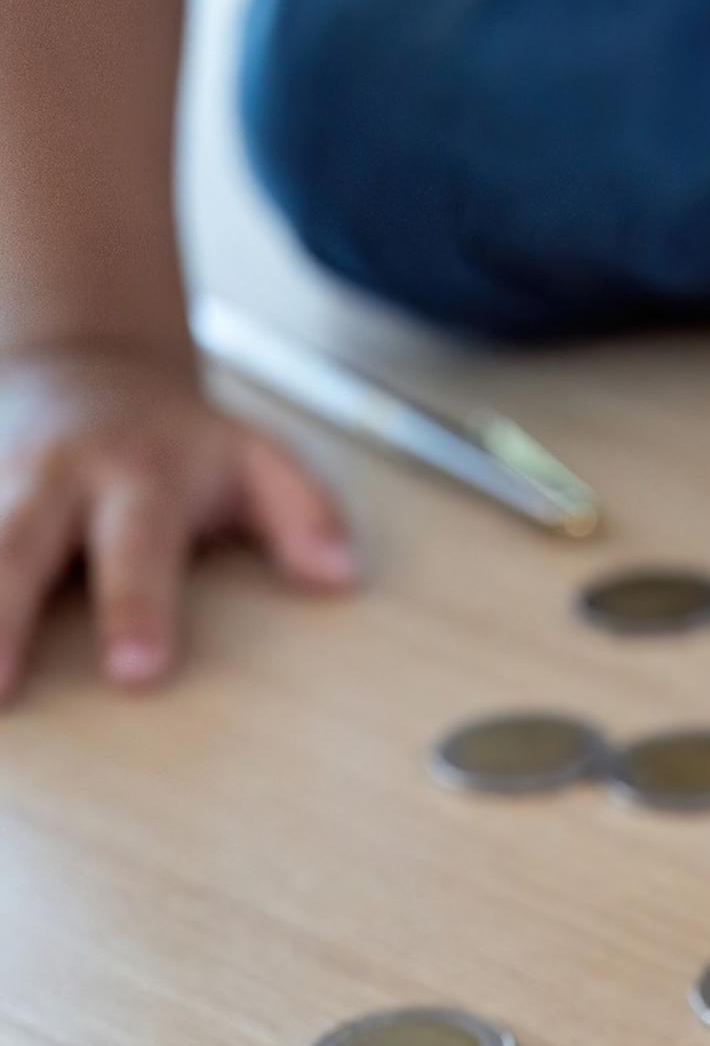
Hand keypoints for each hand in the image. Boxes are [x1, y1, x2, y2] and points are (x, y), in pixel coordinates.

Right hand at [0, 345, 353, 701]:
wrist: (84, 372)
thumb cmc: (182, 444)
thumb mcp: (258, 459)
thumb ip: (303, 514)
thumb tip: (340, 576)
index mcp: (136, 478)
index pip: (140, 547)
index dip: (138, 608)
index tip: (137, 673)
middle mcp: (47, 481)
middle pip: (9, 546)